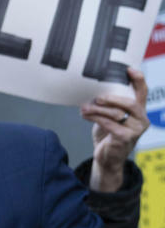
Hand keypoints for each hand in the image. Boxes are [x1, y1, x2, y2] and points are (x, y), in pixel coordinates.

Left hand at [80, 67, 148, 191]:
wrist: (107, 158)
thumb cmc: (108, 134)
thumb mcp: (110, 117)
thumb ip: (109, 105)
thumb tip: (93, 91)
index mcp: (139, 111)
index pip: (142, 93)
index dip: (138, 80)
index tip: (129, 69)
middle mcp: (142, 119)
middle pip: (130, 103)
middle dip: (112, 98)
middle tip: (97, 98)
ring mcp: (136, 130)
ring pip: (117, 113)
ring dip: (97, 109)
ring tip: (84, 108)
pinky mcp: (126, 138)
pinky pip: (109, 124)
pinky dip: (95, 118)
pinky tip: (85, 115)